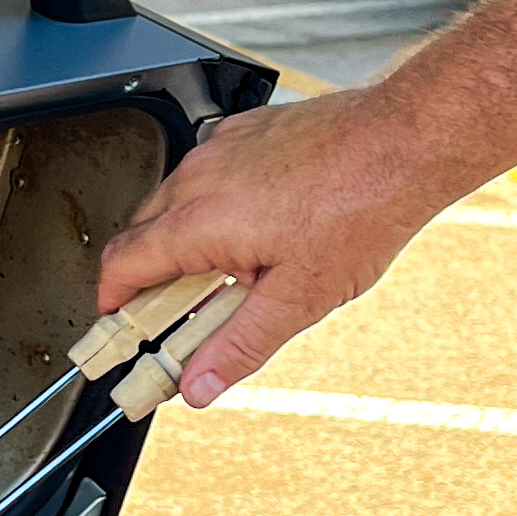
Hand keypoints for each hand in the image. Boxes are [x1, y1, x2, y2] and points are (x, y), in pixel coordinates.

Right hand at [98, 83, 455, 406]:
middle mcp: (199, 177)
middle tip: (176, 317)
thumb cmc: (362, 207)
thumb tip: (200, 384)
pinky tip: (260, 228)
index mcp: (199, 221)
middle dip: (148, 278)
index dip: (112, 304)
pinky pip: (209, 173)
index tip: (119, 328)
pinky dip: (215, 205)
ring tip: (233, 274)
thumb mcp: (300, 298)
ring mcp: (221, 148)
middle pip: (140, 233)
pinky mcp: (246, 131)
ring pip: (174, 200)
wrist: (404, 141)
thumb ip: (240, 345)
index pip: (121, 266)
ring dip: (184, 240)